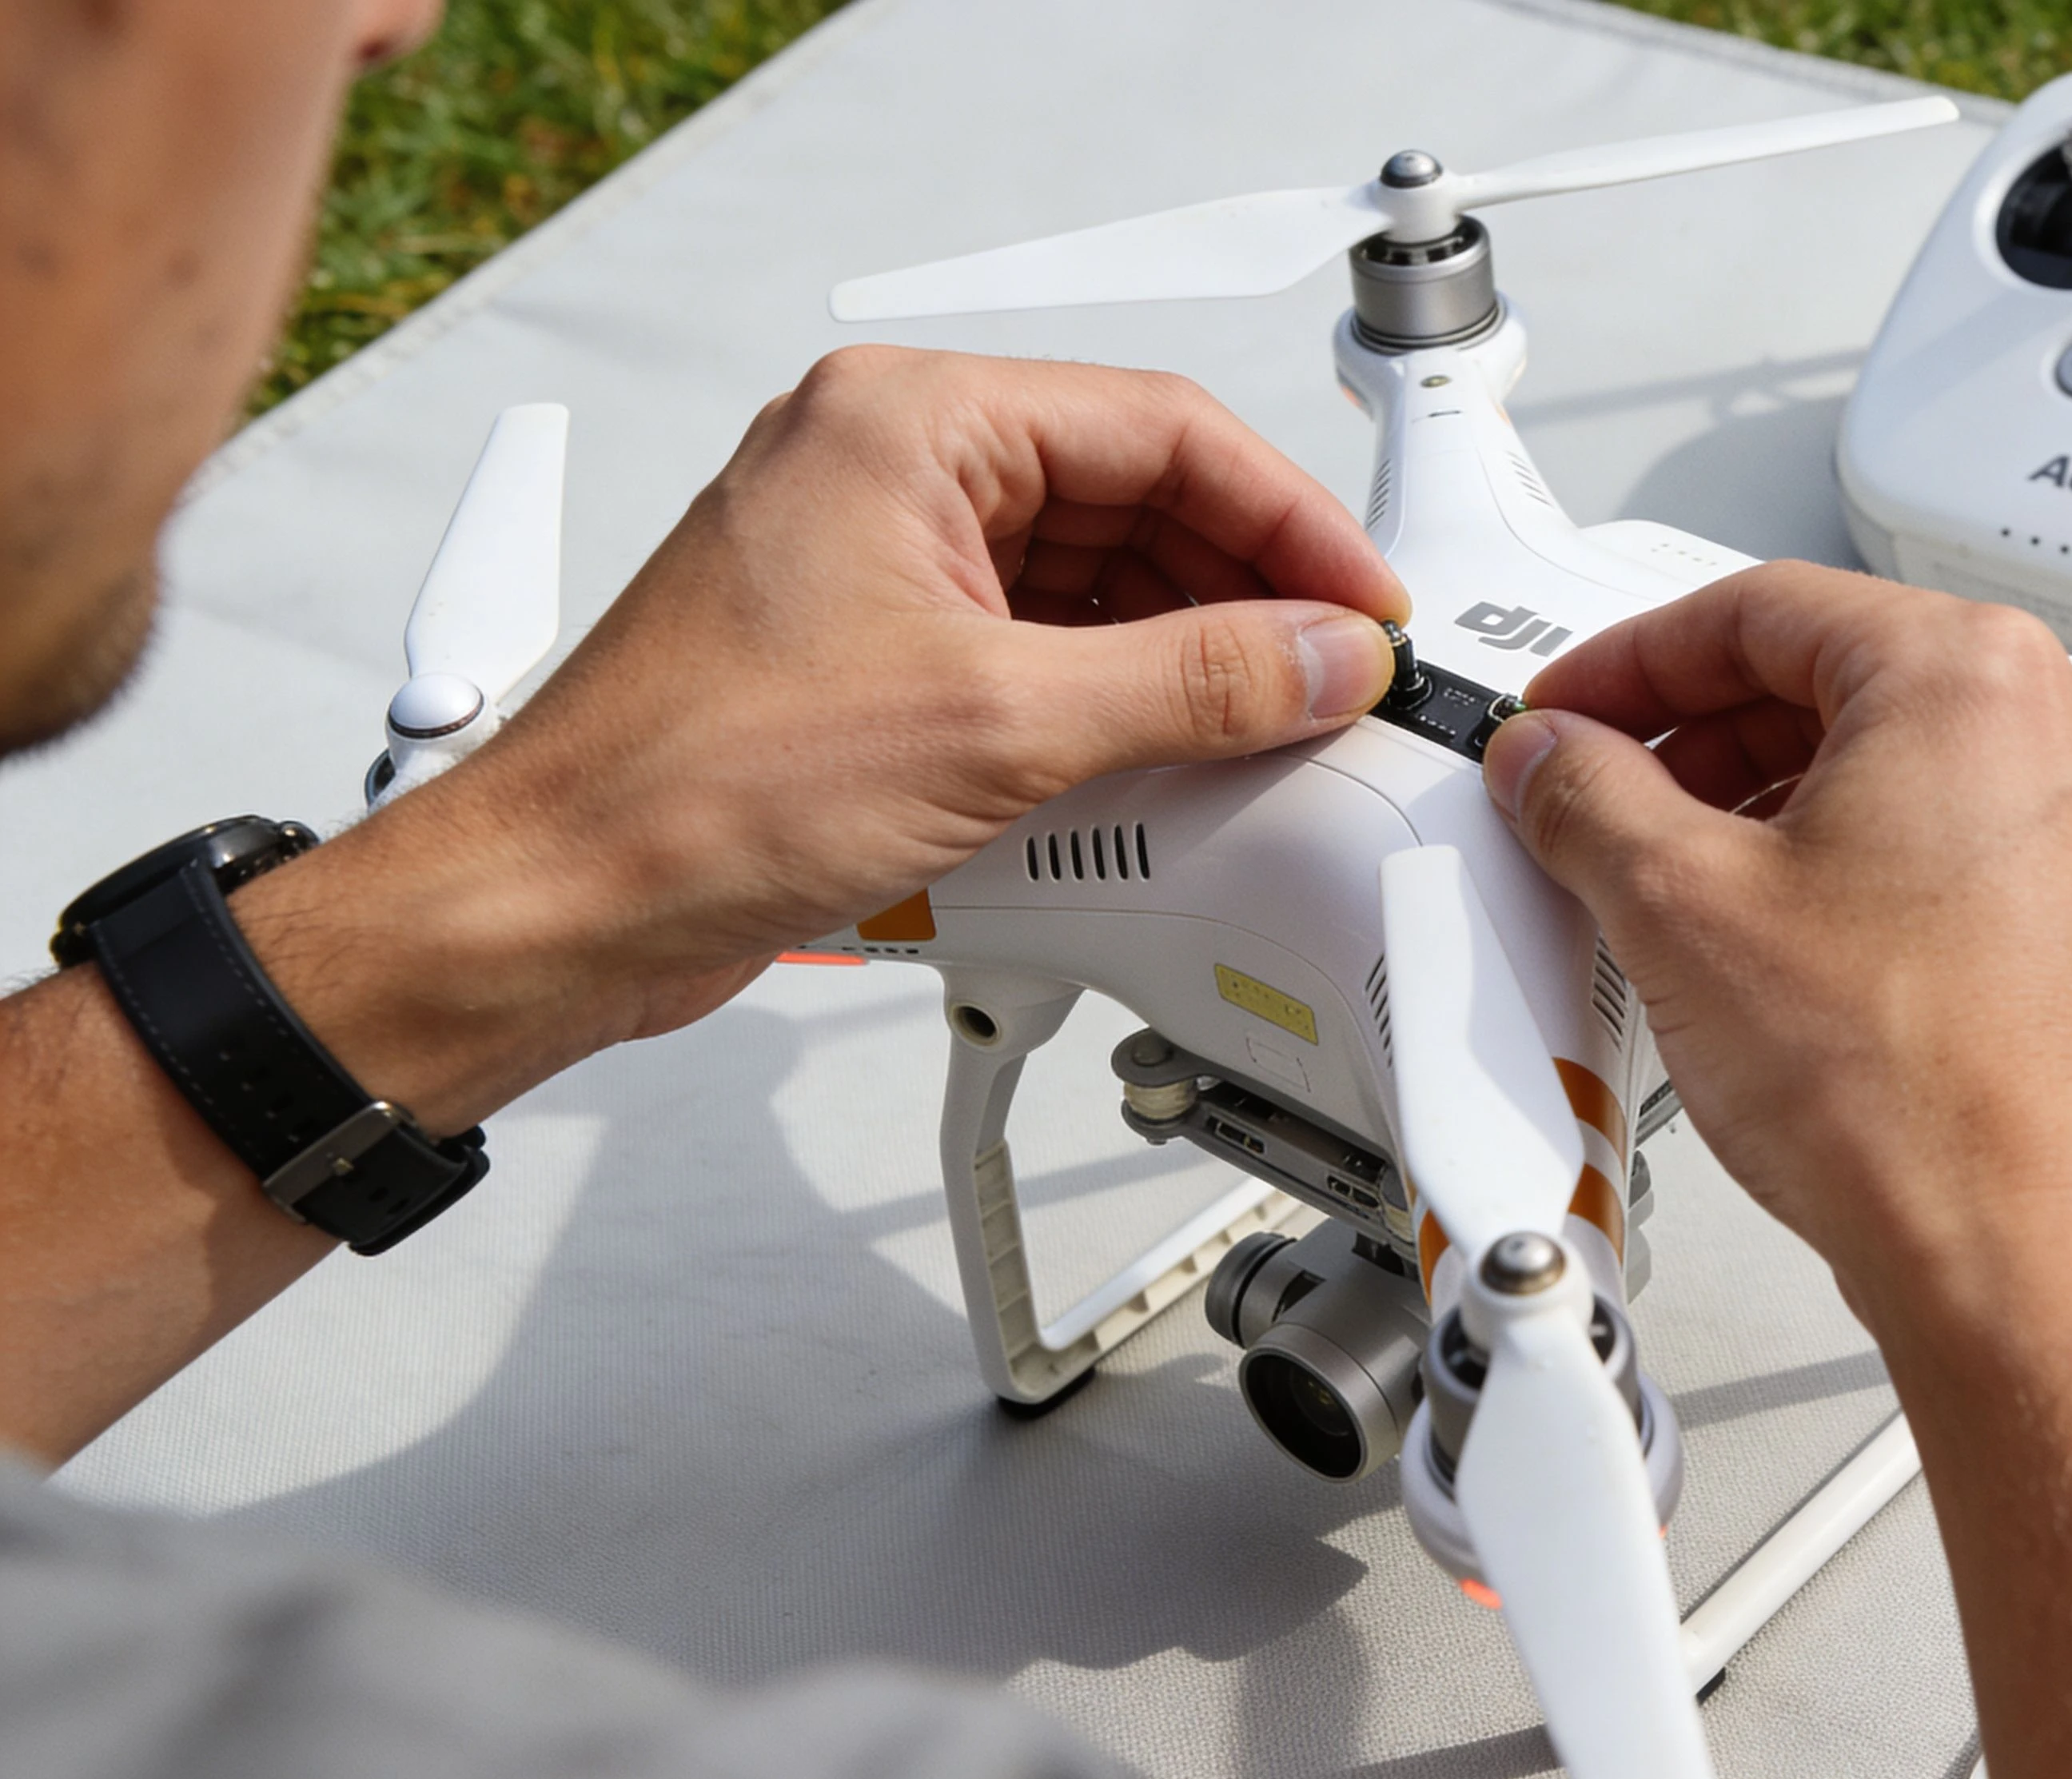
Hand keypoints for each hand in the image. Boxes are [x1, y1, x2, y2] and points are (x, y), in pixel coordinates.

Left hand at [241, 348, 1404, 1129]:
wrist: (555, 907)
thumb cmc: (695, 789)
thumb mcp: (1000, 727)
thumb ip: (1192, 682)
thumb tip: (1317, 657)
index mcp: (906, 425)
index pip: (1161, 431)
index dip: (1288, 521)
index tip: (1363, 604)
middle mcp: (888, 473)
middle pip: (1133, 498)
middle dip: (1243, 590)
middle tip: (1331, 672)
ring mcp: (878, 566)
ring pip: (1090, 580)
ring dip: (1183, 653)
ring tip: (1264, 725)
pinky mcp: (874, 659)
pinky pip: (1036, 651)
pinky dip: (1113, 703)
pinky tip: (1170, 761)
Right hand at [1475, 561, 2071, 1328]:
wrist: (2036, 1263)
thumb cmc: (1917, 1097)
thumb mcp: (1680, 909)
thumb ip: (1587, 799)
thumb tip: (1553, 762)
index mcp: (1971, 677)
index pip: (1760, 608)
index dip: (1629, 661)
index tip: (1568, 710)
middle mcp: (2062, 733)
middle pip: (1836, 678)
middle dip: (1698, 737)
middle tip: (1601, 793)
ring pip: (1898, 769)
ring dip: (1771, 807)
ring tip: (1673, 882)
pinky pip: (1954, 851)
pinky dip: (1853, 871)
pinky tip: (1777, 949)